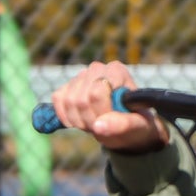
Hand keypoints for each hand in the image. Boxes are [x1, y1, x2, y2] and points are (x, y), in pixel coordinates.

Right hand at [50, 60, 168, 152]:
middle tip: (102, 126)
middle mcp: (98, 69)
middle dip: (89, 120)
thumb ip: (123, 124)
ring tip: (94, 124)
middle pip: (81, 99)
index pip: (97, 92)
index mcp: (118, 72)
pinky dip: (66, 117)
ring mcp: (81, 76)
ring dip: (78, 121)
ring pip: (68, 101)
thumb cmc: (135, 124)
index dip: (100, 113)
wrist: (126, 127)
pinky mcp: (67, 86)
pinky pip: (58, 100)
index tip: (111, 123)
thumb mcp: (138, 126)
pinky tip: (80, 122)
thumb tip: (99, 125)